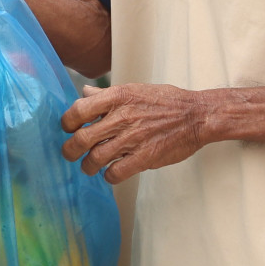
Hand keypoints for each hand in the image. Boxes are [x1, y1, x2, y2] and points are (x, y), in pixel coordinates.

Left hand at [60, 83, 209, 183]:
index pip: (78, 110)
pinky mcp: (145, 157)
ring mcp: (133, 138)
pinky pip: (117, 172)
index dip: (67, 122)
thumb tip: (84, 93)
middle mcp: (122, 117)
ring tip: (89, 167)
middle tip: (70, 154)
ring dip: (88, 166)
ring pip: (96, 158)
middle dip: (70, 150)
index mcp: (117, 97)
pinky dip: (108, 176)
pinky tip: (110, 173)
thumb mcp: (134, 89)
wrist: (197, 116)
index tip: (68, 129)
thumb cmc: (165, 101)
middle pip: (82, 138)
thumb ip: (106, 95)